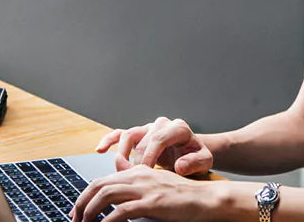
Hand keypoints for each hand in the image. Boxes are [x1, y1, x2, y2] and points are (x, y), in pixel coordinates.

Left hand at [68, 165, 218, 221]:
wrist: (207, 199)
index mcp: (138, 172)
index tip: (79, 211)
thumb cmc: (185, 196)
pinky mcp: (152, 202)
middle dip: (81, 203)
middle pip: (98, 185)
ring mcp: (145, 188)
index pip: (103, 180)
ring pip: (105, 195)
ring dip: (89, 212)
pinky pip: (121, 211)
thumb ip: (138, 180)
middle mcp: (139, 176)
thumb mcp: (157, 182)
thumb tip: (118, 180)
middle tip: (74, 219)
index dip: (85, 195)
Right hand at [94, 117, 212, 175]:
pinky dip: (109, 141)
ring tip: (122, 171)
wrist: (192, 154)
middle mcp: (161, 124)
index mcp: (178, 128)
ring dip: (122, 154)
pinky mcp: (137, 135)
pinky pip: (119, 134)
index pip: (160, 137)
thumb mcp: (204, 161)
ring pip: (128, 135)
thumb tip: (180, 166)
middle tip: (134, 178)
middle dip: (136, 160)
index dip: (151, 155)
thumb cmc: (196, 158)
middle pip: (142, 139)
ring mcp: (147, 129)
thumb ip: (195, 163)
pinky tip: (100, 150)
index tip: (146, 172)